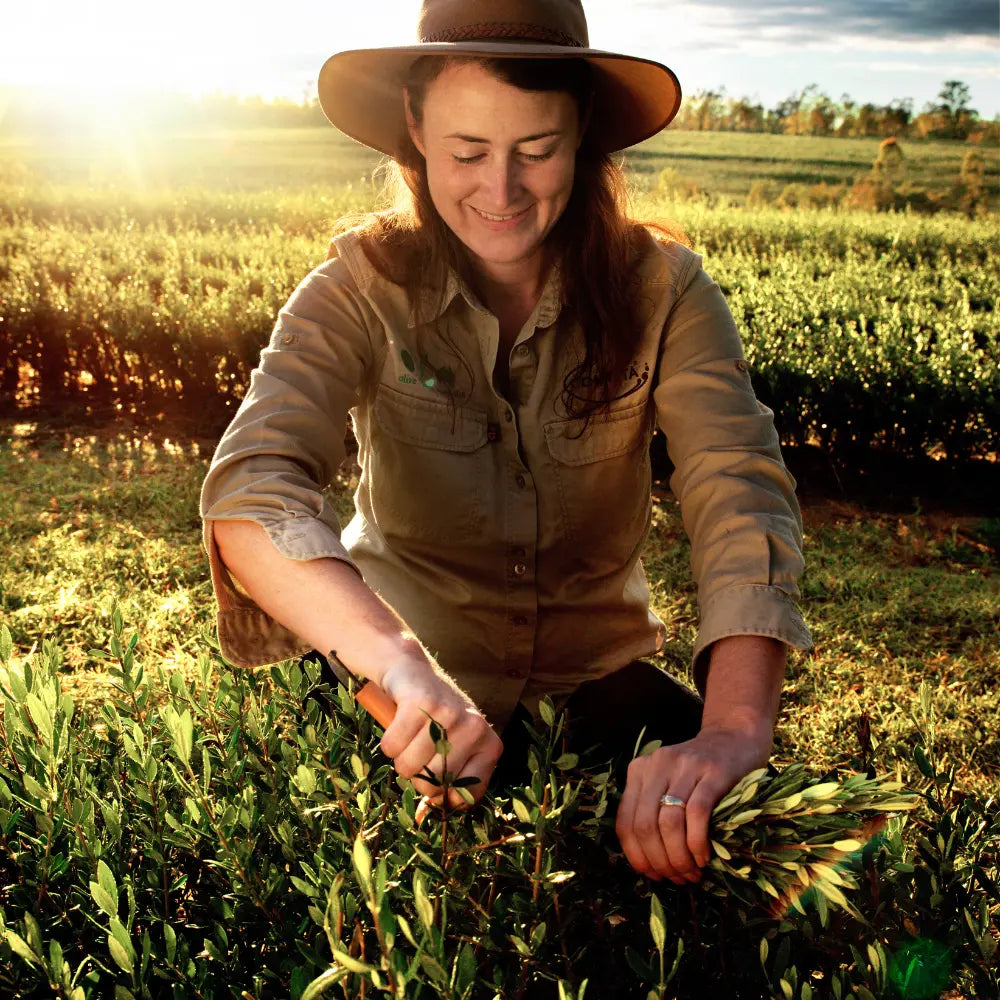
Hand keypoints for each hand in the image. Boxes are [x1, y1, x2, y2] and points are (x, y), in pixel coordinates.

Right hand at [378, 658, 502, 811]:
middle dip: (417, 774)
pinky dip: (388, 741)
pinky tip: (398, 724)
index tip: (433, 781)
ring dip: (400, 757)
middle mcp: (475, 729)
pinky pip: (392, 747)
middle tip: (420, 749)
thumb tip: (424, 819)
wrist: (413, 673)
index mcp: (490, 745)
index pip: (466, 796)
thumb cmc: (434, 720)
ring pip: (408, 767)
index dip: (442, 796)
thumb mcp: (452, 751)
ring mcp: (449, 713)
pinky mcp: (421, 702)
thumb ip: (446, 785)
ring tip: (410, 736)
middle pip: (433, 784)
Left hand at [615, 721, 772, 883]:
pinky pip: (697, 814)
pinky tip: (704, 857)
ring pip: (668, 823)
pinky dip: (697, 843)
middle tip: (677, 879)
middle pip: (645, 825)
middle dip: (659, 861)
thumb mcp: (667, 783)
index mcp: (639, 770)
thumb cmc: (700, 770)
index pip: (625, 822)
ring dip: (678, 857)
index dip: (636, 856)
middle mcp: (657, 765)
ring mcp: (685, 766)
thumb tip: (648, 864)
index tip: (654, 876)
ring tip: (692, 873)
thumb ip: (652, 810)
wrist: (735, 735)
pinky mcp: (713, 772)